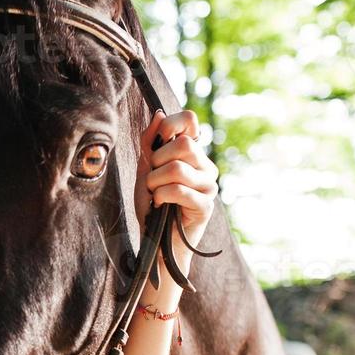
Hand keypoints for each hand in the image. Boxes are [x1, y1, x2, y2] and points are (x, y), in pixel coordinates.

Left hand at [136, 109, 218, 251]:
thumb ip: (150, 142)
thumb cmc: (152, 204)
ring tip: (155, 194)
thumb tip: (159, 114)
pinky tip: (160, 205)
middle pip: (183, 144)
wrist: (155, 241)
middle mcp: (205, 165)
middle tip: (152, 178)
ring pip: (178, 168)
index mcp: (192, 152)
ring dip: (155, 182)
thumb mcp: (145, 169)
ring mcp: (209, 185)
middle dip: (157, 161)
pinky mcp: (206, 205)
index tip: (157, 143)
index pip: (190, 120)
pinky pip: (179, 190)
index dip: (171, 124)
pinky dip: (161, 196)